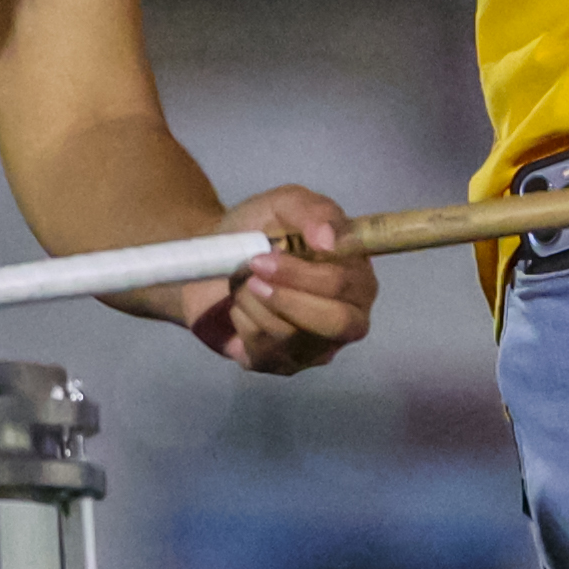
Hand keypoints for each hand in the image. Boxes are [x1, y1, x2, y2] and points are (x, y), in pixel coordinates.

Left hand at [190, 185, 373, 376]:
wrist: (211, 258)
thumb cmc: (258, 229)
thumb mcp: (284, 204)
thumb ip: (312, 211)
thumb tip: (329, 240)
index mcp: (357, 277)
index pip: (350, 286)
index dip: (308, 274)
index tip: (268, 252)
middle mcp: (349, 317)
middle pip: (336, 322)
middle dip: (286, 295)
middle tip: (251, 270)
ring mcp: (318, 346)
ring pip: (293, 336)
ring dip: (255, 302)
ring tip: (242, 282)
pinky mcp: (285, 364)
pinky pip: (266, 352)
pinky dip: (243, 322)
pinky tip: (240, 307)